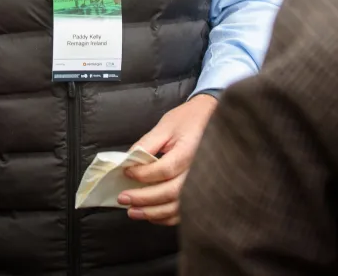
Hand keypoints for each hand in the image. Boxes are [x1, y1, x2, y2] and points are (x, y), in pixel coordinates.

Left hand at [118, 93, 217, 224]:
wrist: (213, 119)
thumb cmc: (190, 120)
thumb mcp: (166, 125)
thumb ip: (147, 144)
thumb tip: (127, 161)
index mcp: (189, 152)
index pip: (164, 170)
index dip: (142, 174)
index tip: (126, 172)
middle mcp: (199, 172)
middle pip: (170, 193)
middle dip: (144, 199)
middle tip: (123, 199)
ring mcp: (203, 185)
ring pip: (177, 207)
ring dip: (153, 213)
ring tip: (133, 212)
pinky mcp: (202, 192)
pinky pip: (185, 212)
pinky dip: (167, 217)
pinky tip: (152, 215)